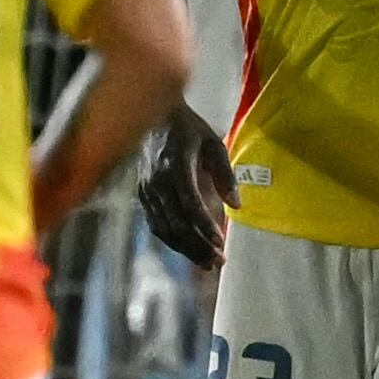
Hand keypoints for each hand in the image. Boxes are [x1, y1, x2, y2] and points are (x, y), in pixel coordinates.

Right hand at [135, 103, 236, 266]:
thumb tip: (236, 206)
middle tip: (218, 261)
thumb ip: (225, 174)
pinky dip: (172, 240)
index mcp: (176, 165)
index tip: (220, 242)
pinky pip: (155, 224)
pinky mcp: (142, 195)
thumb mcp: (213, 143)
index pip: (189, 203)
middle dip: (197, 246)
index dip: (204, 225)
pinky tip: (188, 249)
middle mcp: (157, 182)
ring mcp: (147, 190)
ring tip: (207, 263)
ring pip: (164, 228)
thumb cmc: (188, 128)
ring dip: (185, 249)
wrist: (152, 115)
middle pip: (176, 223)